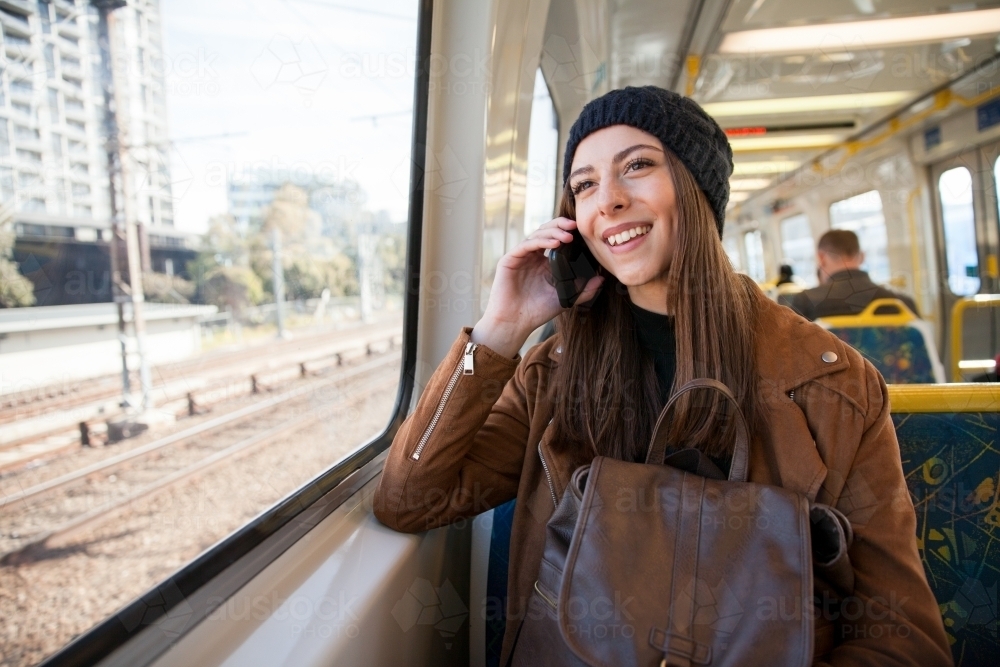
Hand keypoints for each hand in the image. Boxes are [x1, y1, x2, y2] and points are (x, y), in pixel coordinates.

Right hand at [471, 217, 603, 357]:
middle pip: (546, 232)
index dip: (569, 233)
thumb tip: (602, 279)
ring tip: (568, 235)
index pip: (556, 239)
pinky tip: (555, 243)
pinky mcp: (510, 259)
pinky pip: (527, 245)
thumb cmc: (537, 312)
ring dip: (553, 232)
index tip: (583, 232)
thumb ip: (583, 291)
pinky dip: (541, 241)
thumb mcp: (566, 299)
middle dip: (561, 225)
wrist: (514, 323)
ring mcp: (521, 257)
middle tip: (575, 225)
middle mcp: (532, 256)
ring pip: (537, 235)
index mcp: (544, 262)